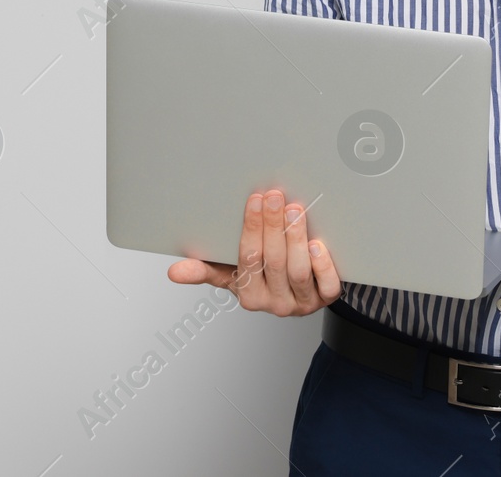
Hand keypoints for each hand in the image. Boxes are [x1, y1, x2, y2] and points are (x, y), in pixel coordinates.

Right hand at [166, 189, 341, 315]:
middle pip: (274, 261)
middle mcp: (275, 303)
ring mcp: (302, 302)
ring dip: (296, 238)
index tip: (254, 200)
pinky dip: (322, 265)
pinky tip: (318, 243)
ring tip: (295, 211)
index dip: (252, 228)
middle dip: (273, 226)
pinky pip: (327, 286)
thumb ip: (205, 270)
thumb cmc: (261, 278)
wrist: (298, 295)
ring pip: (298, 271)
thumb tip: (174, 272)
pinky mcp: (325, 299)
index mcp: (248, 295)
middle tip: (275, 197)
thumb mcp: (231, 275)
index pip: (248, 259)